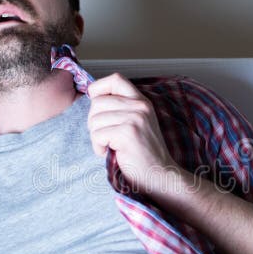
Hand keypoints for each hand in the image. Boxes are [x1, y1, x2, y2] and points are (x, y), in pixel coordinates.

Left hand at [87, 73, 179, 192]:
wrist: (159, 174)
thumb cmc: (143, 153)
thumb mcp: (137, 123)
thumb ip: (122, 109)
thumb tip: (93, 99)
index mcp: (142, 101)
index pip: (116, 79)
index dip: (99, 88)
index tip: (98, 107)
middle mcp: (140, 106)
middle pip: (97, 102)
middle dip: (93, 121)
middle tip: (104, 136)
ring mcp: (135, 119)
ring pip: (95, 120)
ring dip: (96, 137)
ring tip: (109, 146)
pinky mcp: (128, 133)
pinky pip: (97, 135)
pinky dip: (98, 147)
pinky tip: (109, 153)